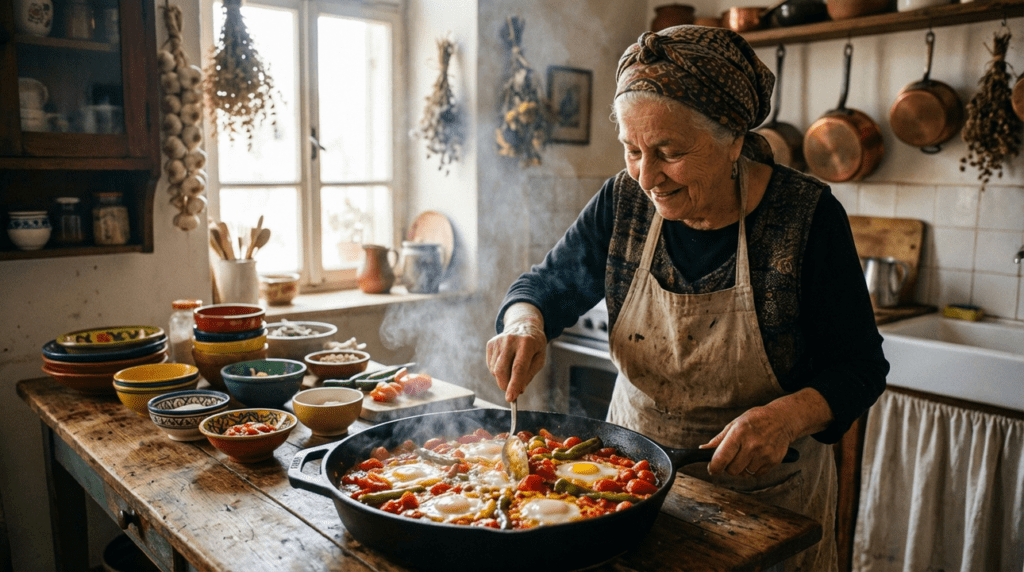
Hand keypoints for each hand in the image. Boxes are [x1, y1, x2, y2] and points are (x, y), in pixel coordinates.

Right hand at [486, 304, 546, 401]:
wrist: (524, 325)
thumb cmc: (534, 345)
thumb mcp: (539, 359)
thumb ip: (529, 375)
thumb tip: (519, 390)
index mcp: (527, 343)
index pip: (518, 368)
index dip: (514, 384)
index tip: (510, 398)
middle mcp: (510, 340)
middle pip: (502, 370)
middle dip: (505, 386)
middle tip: (512, 392)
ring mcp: (498, 341)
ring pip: (495, 370)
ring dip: (503, 378)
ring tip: (513, 371)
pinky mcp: (491, 343)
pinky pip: (491, 366)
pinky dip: (498, 372)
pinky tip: (506, 364)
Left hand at [700, 388, 832, 476]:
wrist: (782, 419)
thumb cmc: (756, 420)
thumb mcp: (735, 424)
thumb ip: (718, 440)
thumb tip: (703, 450)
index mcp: (738, 433)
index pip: (721, 458)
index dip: (714, 467)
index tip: (712, 469)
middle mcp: (752, 445)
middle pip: (732, 470)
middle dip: (728, 467)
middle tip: (732, 457)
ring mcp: (764, 454)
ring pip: (744, 474)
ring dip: (742, 468)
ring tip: (747, 453)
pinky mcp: (773, 461)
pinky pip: (756, 474)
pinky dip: (753, 469)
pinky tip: (757, 456)